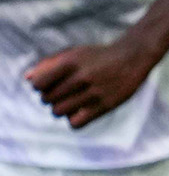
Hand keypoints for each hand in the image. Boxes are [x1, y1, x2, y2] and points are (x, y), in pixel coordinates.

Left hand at [26, 38, 160, 127]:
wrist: (132, 57)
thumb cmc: (98, 56)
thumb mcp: (73, 52)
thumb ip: (49, 63)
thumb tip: (27, 79)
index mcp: (71, 62)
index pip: (38, 84)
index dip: (39, 87)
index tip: (48, 85)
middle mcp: (82, 76)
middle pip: (48, 99)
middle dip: (50, 98)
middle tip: (61, 94)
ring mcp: (95, 92)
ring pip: (59, 111)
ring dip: (59, 109)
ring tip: (68, 103)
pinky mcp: (106, 105)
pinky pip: (76, 123)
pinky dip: (73, 120)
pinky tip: (79, 112)